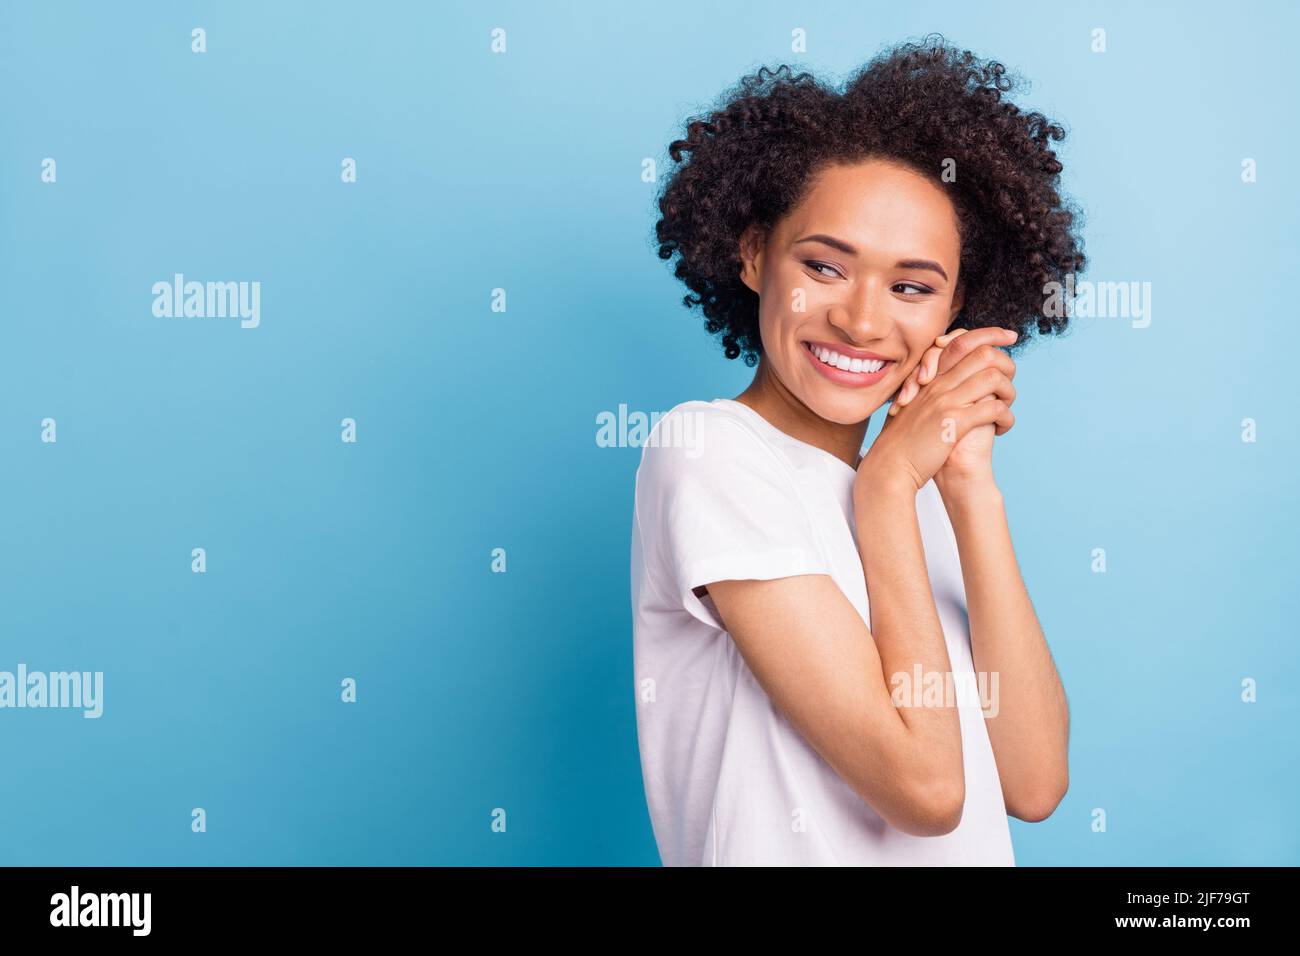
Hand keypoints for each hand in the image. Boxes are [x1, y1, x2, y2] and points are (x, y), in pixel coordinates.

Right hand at [857, 330, 1016, 495]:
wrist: (889, 466)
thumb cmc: (902, 441)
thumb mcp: (914, 407)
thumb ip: (931, 391)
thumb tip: (955, 384)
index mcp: (930, 377)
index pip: (962, 341)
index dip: (990, 334)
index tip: (1009, 337)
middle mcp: (937, 383)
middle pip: (982, 353)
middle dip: (1008, 361)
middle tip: (1014, 376)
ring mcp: (945, 401)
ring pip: (992, 378)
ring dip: (1009, 392)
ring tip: (1006, 407)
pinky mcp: (954, 422)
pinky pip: (993, 408)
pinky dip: (1006, 418)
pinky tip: (1002, 429)